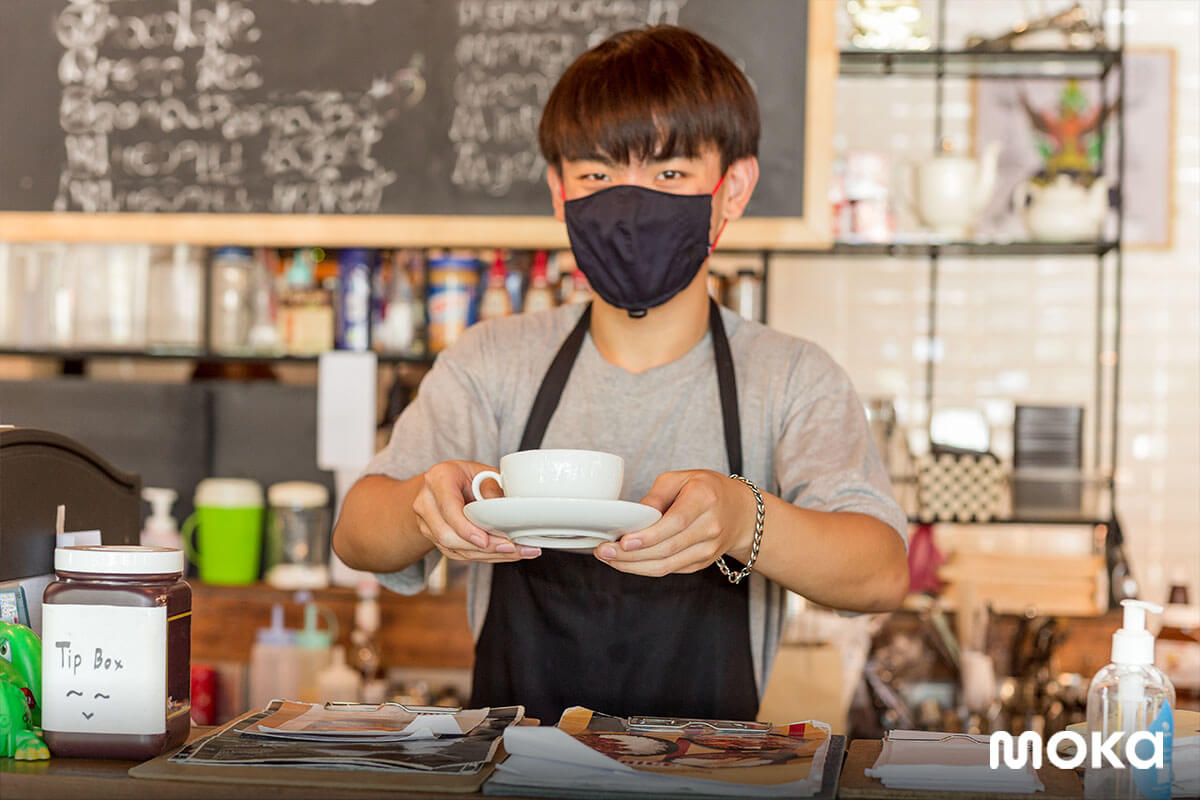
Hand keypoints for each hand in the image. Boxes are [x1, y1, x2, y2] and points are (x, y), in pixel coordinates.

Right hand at [413, 461, 540, 561]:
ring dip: (486, 555)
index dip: (465, 528)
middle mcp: (427, 502)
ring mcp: (427, 524)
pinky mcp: (434, 539)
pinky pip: (457, 554)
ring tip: (516, 552)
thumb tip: (506, 509)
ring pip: (453, 549)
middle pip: (447, 535)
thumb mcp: (480, 472)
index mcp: (439, 479)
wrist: (443, 485)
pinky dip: (482, 556)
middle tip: (510, 548)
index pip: (448, 508)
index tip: (485, 540)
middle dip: (481, 547)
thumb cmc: (464, 476)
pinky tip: (503, 554)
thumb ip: (491, 488)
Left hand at [594, 470, 755, 576]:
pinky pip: (669, 570)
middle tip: (603, 551)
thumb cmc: (707, 490)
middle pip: (667, 548)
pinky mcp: (701, 563)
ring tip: (608, 559)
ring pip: (667, 565)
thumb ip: (656, 495)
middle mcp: (710, 528)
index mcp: (705, 499)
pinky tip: (625, 562)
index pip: (676, 523)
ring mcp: (708, 550)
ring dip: (633, 566)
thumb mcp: (681, 478)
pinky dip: (644, 569)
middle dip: (631, 555)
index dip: (650, 536)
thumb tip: (633, 515)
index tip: (625, 542)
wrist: (740, 512)